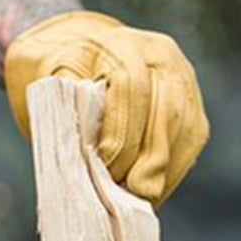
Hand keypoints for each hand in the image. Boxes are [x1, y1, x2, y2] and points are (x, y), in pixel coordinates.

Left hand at [4, 11, 208, 203]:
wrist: (75, 50)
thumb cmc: (53, 76)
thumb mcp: (48, 85)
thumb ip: (69, 115)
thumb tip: (96, 166)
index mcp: (119, 43)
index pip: (131, 87)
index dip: (122, 133)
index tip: (108, 168)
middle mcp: (158, 52)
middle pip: (166, 109)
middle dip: (149, 157)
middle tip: (131, 192)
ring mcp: (180, 72)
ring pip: (185, 124)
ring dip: (166, 167)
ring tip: (143, 197)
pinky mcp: (190, 97)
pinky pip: (193, 133)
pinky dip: (176, 166)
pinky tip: (157, 190)